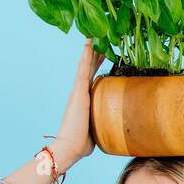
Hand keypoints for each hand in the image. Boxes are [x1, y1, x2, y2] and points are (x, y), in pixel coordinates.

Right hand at [52, 40, 106, 167]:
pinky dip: (86, 57)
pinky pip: (83, 71)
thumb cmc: (81, 144)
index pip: (92, 79)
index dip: (97, 65)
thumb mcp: (97, 130)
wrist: (69, 148)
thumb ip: (102, 124)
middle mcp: (79, 93)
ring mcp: (78, 92)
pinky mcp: (78, 93)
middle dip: (96, 54)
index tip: (103, 53)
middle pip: (89, 69)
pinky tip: (89, 45)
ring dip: (91, 51)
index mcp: (84, 101)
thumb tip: (114, 128)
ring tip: (96, 35)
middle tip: (102, 39)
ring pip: (85, 66)